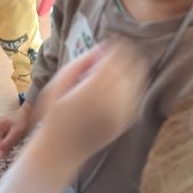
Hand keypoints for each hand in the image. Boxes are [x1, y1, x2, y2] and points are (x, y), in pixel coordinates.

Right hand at [0, 104, 30, 158]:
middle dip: (6, 147)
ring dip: (6, 146)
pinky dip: (6, 143)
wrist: (27, 114)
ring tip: (15, 138)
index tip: (15, 144)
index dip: (5, 150)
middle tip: (16, 140)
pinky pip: (0, 143)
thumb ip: (7, 145)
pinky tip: (12, 137)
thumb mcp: (17, 133)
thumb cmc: (23, 121)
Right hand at [36, 40, 145, 163]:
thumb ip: (79, 64)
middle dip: (125, 57)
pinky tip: (119, 85)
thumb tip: (101, 48)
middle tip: (114, 55)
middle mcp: (110, 102)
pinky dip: (132, 86)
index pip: (115, 60)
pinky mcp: (126, 122)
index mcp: (91, 91)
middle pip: (131, 68)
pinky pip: (137, 96)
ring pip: (138, 81)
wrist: (61, 150)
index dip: (118, 47)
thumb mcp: (57, 85)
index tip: (113, 41)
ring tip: (115, 69)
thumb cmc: (54, 115)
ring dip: (130, 70)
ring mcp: (121, 114)